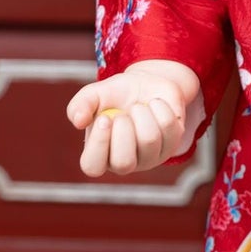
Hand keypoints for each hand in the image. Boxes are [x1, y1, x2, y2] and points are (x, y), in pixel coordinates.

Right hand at [67, 60, 203, 176]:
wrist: (146, 84)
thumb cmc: (115, 95)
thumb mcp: (93, 94)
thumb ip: (80, 105)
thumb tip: (78, 121)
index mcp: (100, 155)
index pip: (93, 166)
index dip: (98, 145)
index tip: (104, 119)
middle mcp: (125, 163)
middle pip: (124, 163)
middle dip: (123, 131)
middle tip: (122, 114)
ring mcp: (151, 157)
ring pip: (149, 141)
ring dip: (142, 114)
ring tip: (139, 106)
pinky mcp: (172, 145)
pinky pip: (168, 127)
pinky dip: (159, 107)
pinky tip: (155, 105)